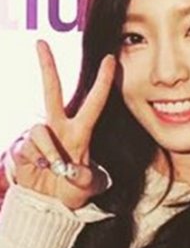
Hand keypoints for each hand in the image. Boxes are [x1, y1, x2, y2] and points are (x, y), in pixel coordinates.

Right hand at [9, 40, 115, 209]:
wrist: (47, 205)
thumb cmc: (71, 190)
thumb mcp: (88, 187)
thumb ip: (87, 179)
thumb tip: (74, 170)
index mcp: (80, 132)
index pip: (94, 103)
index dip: (103, 82)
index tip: (110, 60)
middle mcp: (58, 128)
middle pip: (52, 91)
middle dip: (47, 66)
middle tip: (41, 42)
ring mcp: (38, 136)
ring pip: (40, 131)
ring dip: (49, 153)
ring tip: (54, 169)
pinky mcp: (21, 147)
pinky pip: (28, 148)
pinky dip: (36, 162)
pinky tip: (39, 170)